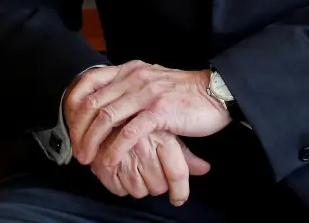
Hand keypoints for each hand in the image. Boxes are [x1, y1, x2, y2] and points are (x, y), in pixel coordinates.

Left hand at [65, 61, 230, 168]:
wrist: (214, 93)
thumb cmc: (183, 92)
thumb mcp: (151, 81)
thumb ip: (130, 87)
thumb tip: (106, 103)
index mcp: (130, 69)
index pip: (90, 80)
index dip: (74, 104)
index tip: (70, 125)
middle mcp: (134, 77)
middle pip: (94, 103)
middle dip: (80, 129)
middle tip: (77, 150)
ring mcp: (146, 93)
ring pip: (107, 118)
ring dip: (93, 141)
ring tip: (88, 159)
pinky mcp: (159, 111)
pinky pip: (129, 132)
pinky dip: (115, 149)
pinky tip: (110, 161)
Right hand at [89, 125, 210, 205]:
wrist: (107, 109)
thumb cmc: (140, 122)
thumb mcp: (166, 132)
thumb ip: (185, 154)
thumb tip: (205, 168)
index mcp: (162, 136)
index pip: (177, 173)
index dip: (180, 191)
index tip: (178, 198)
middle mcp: (143, 144)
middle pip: (159, 186)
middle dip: (156, 184)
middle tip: (150, 173)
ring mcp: (122, 154)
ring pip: (140, 190)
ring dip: (139, 186)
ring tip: (134, 169)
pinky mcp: (103, 162)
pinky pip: (119, 190)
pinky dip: (120, 186)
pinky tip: (121, 172)